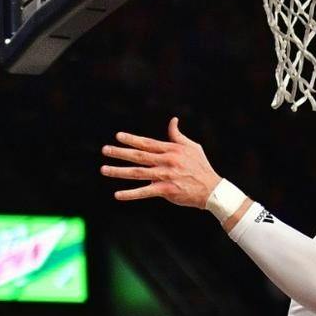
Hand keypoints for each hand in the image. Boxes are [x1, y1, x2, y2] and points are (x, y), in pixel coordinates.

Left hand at [102, 118, 223, 208]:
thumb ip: (178, 135)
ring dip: (119, 171)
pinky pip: (145, 192)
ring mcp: (165, 175)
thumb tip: (173, 120)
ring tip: (104, 169)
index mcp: (171, 150)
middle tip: (104, 150)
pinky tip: (117, 195)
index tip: (118, 136)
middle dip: (120, 152)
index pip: (147, 143)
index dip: (132, 139)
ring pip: (138, 172)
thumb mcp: (192, 147)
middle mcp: (166, 161)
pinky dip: (131, 194)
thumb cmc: (201, 167)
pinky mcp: (166, 190)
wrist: (212, 189)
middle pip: (138, 155)